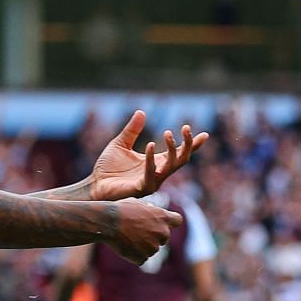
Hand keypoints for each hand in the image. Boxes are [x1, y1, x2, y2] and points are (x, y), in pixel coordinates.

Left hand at [90, 110, 209, 201]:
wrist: (95, 184)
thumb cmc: (108, 167)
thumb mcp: (121, 143)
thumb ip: (132, 130)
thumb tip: (141, 112)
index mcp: (157, 162)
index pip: (179, 153)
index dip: (192, 145)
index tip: (205, 135)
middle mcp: (158, 172)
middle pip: (182, 159)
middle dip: (187, 145)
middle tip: (186, 128)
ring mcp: (152, 181)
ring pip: (171, 167)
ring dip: (172, 150)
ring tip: (168, 133)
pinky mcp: (141, 188)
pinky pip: (151, 174)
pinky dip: (152, 160)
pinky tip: (150, 145)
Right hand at [107, 199, 182, 264]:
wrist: (107, 223)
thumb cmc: (120, 210)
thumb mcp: (137, 203)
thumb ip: (150, 210)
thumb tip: (153, 212)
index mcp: (163, 217)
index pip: (178, 220)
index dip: (170, 222)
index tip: (163, 222)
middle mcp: (162, 233)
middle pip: (164, 237)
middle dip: (154, 235)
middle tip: (137, 231)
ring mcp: (154, 247)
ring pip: (152, 249)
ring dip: (143, 245)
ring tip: (128, 237)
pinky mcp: (144, 257)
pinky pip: (142, 258)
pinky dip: (134, 255)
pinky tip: (125, 246)